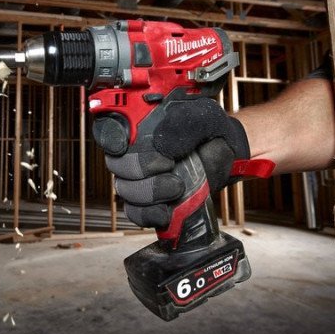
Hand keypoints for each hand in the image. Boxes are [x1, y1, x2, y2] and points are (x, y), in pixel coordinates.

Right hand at [92, 98, 249, 228]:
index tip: (123, 145)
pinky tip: (166, 211)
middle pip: (115, 163)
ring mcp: (138, 178)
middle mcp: (132, 150)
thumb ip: (182, 124)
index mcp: (140, 123)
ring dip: (150, 192)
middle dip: (140, 168)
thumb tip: (160, 145)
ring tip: (178, 186)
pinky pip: (134, 213)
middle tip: (168, 165)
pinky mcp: (147, 202)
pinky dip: (148, 215)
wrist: (226, 155)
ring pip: (124, 189)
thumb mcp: (203, 118)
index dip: (108, 137)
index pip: (108, 127)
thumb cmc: (210, 131)